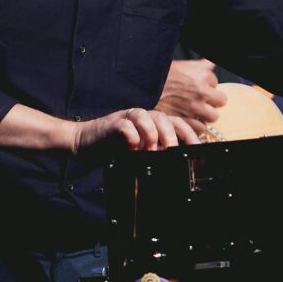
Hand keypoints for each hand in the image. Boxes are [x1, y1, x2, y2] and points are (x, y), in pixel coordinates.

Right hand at [72, 108, 198, 153]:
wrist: (85, 143)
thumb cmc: (115, 149)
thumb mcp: (140, 154)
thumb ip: (156, 154)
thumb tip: (177, 165)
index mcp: (154, 124)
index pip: (177, 123)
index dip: (189, 134)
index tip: (197, 149)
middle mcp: (143, 117)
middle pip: (164, 118)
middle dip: (170, 135)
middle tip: (170, 151)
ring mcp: (127, 118)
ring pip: (146, 116)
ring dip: (151, 133)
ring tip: (150, 150)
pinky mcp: (112, 123)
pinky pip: (125, 124)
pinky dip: (131, 135)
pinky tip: (131, 147)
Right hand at [155, 59, 226, 134]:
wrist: (142, 89)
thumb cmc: (160, 76)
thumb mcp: (182, 65)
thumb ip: (201, 65)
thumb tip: (211, 63)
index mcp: (202, 75)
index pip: (215, 82)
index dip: (207, 84)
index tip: (198, 85)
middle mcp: (201, 92)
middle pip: (221, 101)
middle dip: (212, 100)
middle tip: (201, 99)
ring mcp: (194, 108)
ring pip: (213, 116)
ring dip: (205, 114)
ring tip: (195, 111)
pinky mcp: (186, 121)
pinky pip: (200, 128)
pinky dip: (196, 126)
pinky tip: (189, 120)